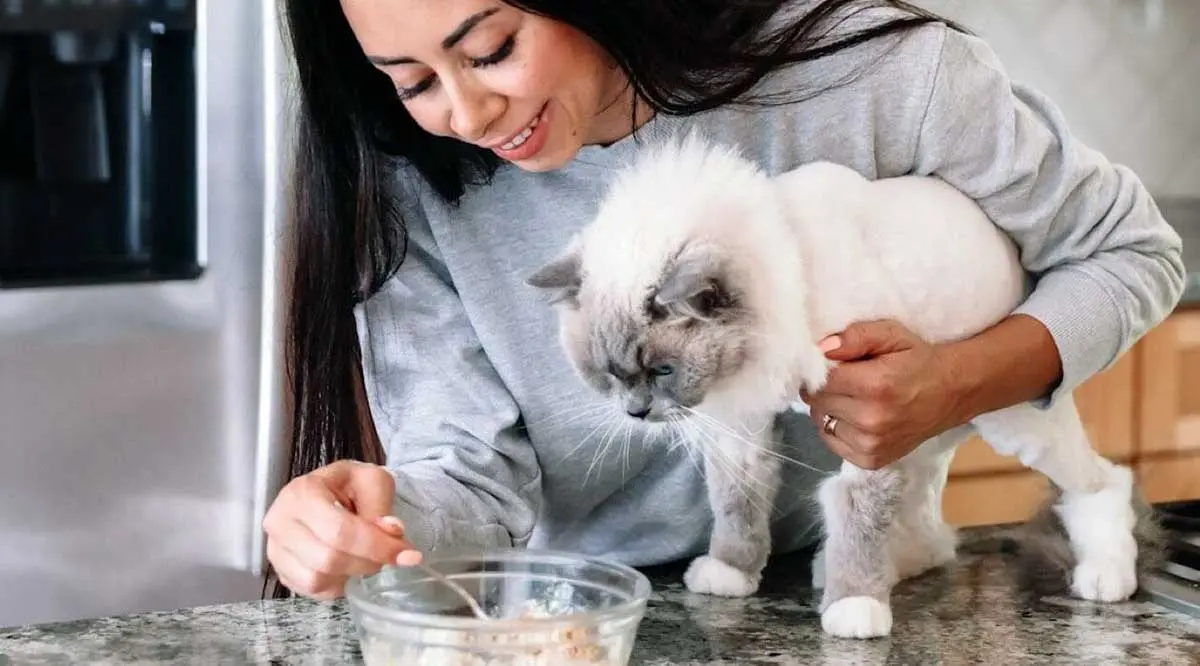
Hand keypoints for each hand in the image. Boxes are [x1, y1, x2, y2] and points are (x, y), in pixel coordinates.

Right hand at [263, 459, 420, 599]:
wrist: (332, 491)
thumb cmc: (350, 485)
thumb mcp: (372, 481)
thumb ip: (381, 505)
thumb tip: (391, 531)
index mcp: (302, 493)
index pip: (339, 531)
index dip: (376, 547)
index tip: (407, 554)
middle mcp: (281, 522)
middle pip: (328, 558)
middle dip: (367, 562)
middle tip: (387, 556)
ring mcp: (276, 549)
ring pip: (317, 579)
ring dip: (351, 574)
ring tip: (365, 558)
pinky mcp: (281, 570)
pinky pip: (310, 590)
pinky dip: (336, 585)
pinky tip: (348, 567)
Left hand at [800, 320, 964, 469]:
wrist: (953, 393)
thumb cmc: (919, 360)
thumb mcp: (892, 334)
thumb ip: (855, 336)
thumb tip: (822, 349)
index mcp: (875, 385)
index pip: (821, 379)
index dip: (821, 369)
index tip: (834, 365)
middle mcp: (871, 419)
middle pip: (818, 401)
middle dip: (825, 388)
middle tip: (846, 380)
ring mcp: (871, 444)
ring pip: (822, 422)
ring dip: (829, 409)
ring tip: (853, 398)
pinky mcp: (871, 460)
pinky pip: (832, 442)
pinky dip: (836, 428)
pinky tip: (855, 417)